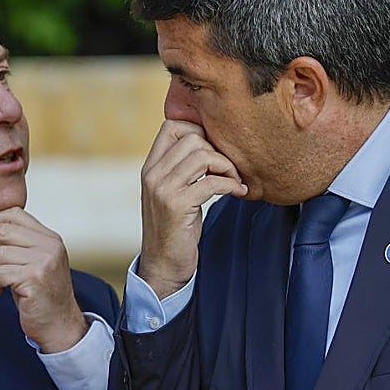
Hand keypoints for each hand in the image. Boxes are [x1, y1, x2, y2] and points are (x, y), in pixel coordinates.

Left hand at [0, 208, 87, 352]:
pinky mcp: (36, 278)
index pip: (15, 214)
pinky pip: (0, 274)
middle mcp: (50, 246)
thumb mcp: (34, 264)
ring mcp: (44, 261)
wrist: (60, 326)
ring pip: (0, 254)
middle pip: (3, 229)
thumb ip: (19, 245)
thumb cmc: (42, 297)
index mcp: (49, 238)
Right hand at [138, 120, 246, 298]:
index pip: (172, 124)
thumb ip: (182, 167)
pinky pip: (212, 182)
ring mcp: (162, 189)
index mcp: (150, 166)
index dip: (200, 129)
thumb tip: (212, 140)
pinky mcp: (177, 206)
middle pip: (193, 138)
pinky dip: (231, 185)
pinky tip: (239, 193)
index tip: (215, 150)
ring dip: (227, 167)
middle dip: (219, 151)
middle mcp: (152, 174)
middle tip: (230, 170)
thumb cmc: (175, 228)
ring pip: (203, 156)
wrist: (163, 265)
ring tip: (234, 181)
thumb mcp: (173, 191)